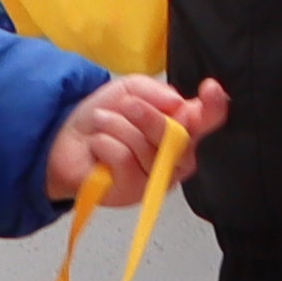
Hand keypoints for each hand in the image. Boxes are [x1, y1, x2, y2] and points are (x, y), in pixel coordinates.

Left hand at [41, 72, 225, 205]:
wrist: (67, 141)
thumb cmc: (105, 117)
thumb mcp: (130, 90)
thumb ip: (156, 92)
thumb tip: (179, 104)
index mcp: (183, 127)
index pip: (209, 118)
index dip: (214, 105)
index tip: (210, 88)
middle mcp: (177, 156)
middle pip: (177, 133)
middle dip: (148, 114)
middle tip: (127, 105)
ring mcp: (157, 177)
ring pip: (145, 145)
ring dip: (117, 126)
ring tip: (102, 123)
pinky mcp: (135, 192)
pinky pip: (124, 158)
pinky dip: (105, 143)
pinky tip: (98, 145)